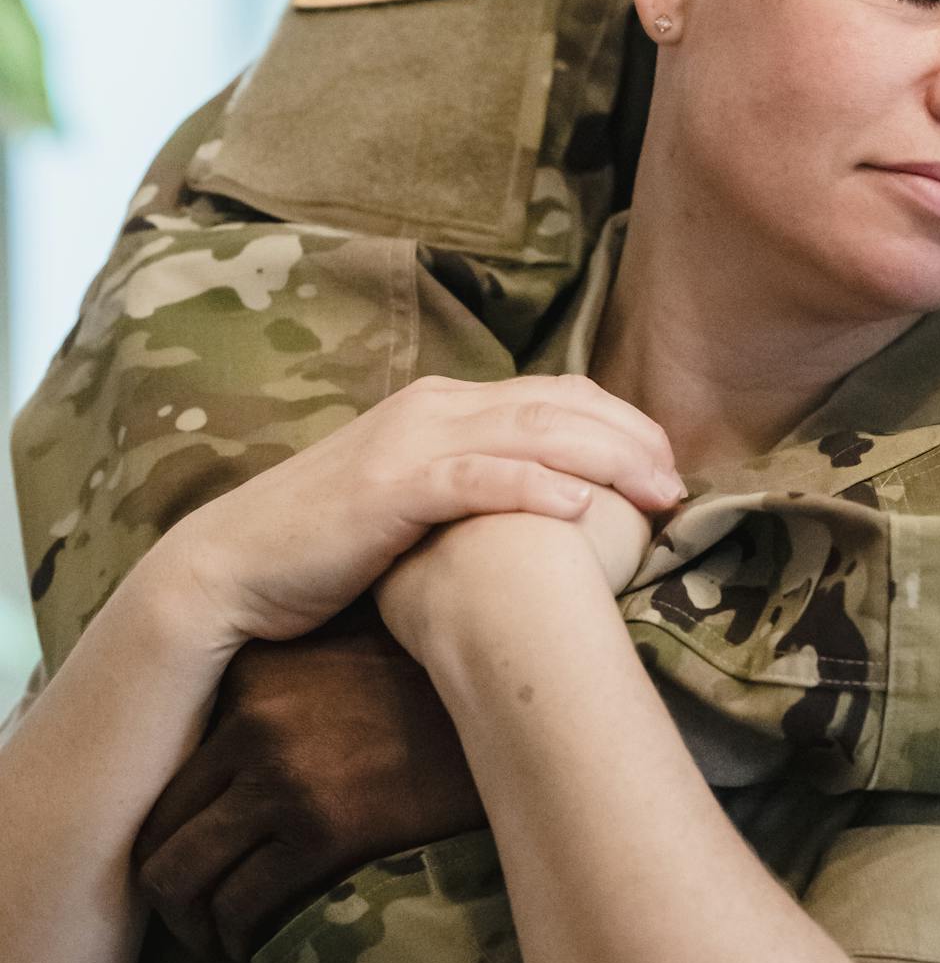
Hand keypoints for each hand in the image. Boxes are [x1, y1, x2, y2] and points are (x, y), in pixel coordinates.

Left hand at [134, 612, 484, 960]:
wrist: (507, 715)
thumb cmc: (424, 692)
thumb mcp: (338, 657)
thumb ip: (278, 679)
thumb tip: (226, 730)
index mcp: (253, 674)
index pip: (167, 768)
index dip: (166, 826)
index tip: (188, 853)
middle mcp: (257, 719)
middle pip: (162, 827)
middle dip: (167, 887)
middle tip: (189, 915)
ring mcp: (287, 778)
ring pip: (186, 876)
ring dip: (192, 922)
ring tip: (215, 939)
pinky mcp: (323, 832)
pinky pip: (243, 904)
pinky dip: (238, 936)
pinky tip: (254, 943)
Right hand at [153, 373, 683, 650]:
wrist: (236, 566)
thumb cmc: (331, 543)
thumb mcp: (415, 497)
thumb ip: (472, 481)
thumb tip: (545, 501)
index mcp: (445, 403)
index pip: (556, 396)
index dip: (621, 424)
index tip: (669, 462)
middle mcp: (435, 406)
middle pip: (559, 406)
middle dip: (630, 439)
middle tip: (680, 481)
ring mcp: (412, 442)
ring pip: (532, 433)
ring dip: (605, 460)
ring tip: (656, 492)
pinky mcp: (391, 488)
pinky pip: (477, 479)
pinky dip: (533, 487)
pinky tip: (581, 508)